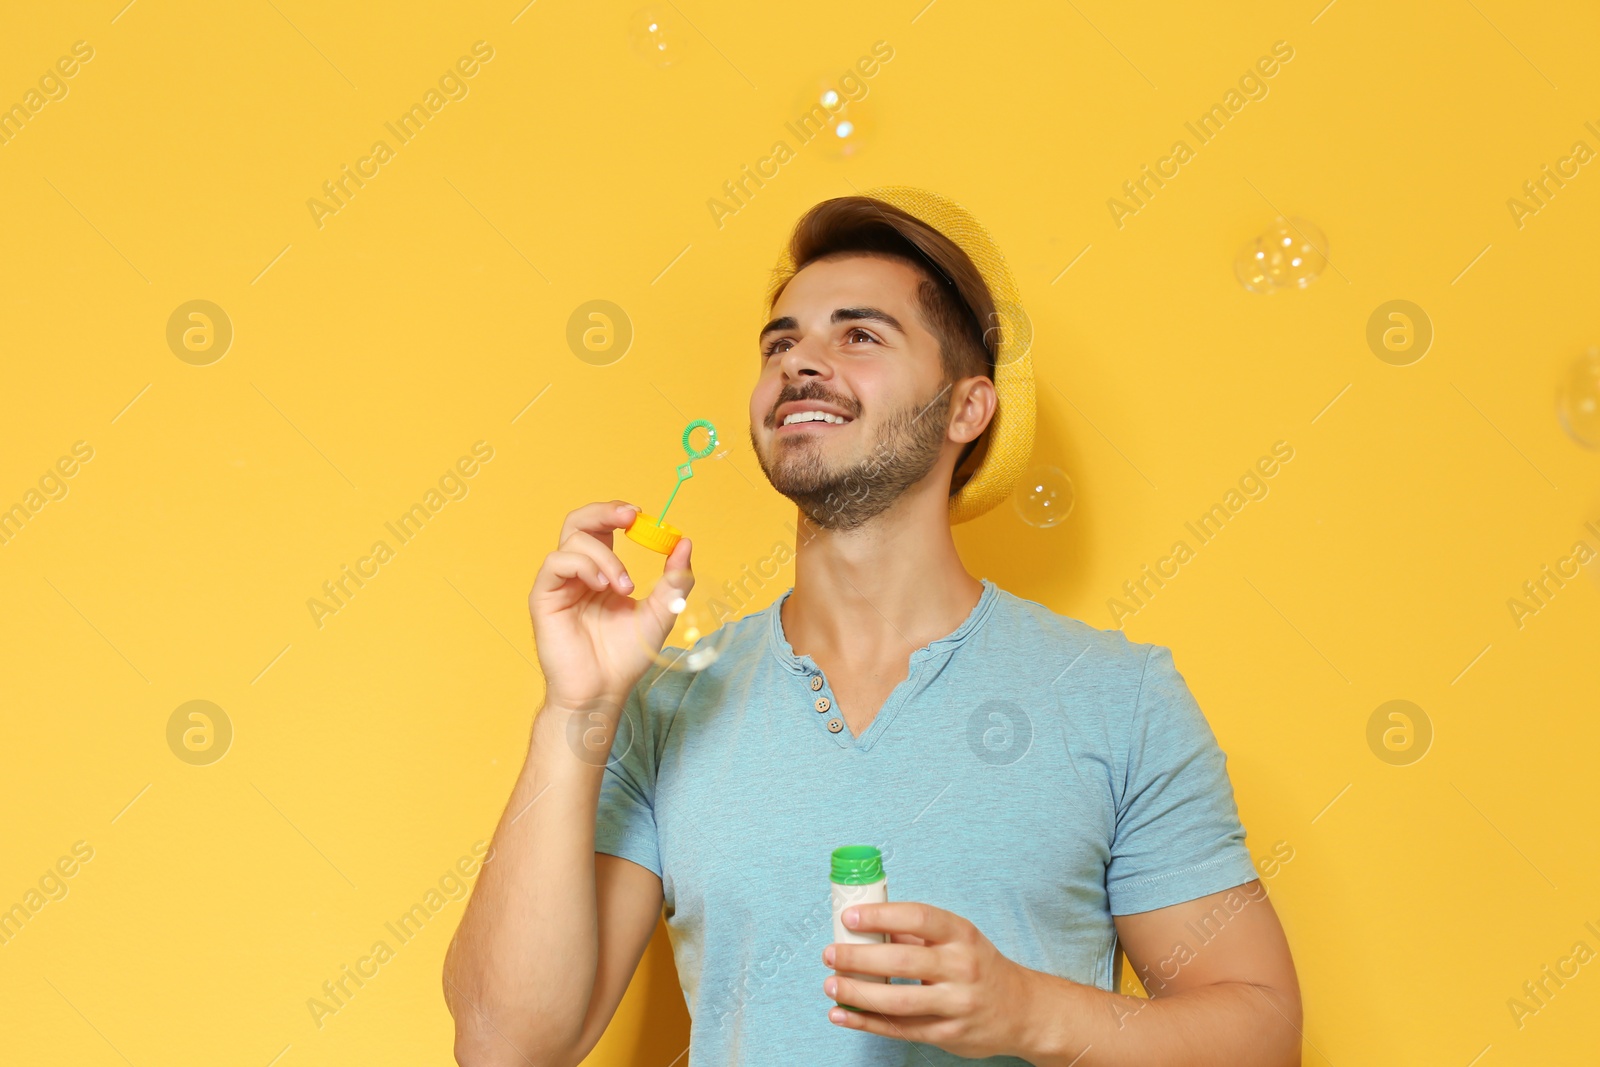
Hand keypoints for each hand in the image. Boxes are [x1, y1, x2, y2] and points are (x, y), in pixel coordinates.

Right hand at [529, 500, 693, 713]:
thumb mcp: (661, 612)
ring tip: (622, 585)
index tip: (641, 516)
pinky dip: (583, 565)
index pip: (603, 528)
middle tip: (631, 517)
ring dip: (605, 556)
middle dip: (604, 511)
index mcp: (601, 572)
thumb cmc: (626, 656)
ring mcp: (560, 584)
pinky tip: (601, 586)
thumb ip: (673, 579)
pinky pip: (556, 562)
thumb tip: (685, 543)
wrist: (603, 690)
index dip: (617, 513)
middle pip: (579, 521)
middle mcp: (578, 573)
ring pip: (573, 540)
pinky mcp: (544, 597)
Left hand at [822, 901, 1035, 1059]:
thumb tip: (866, 924)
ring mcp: (956, 1003)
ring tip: (830, 985)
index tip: (849, 917)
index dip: (881, 916)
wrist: (1022, 1011)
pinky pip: (901, 1029)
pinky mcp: (948, 1034)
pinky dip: (866, 1022)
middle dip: (858, 958)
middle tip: (830, 954)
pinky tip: (842, 1014)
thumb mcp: (959, 940)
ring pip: (898, 1001)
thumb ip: (916, 933)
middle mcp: (961, 967)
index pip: (918, 918)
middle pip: (901, 961)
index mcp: (961, 934)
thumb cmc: (980, 967)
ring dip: (858, 994)